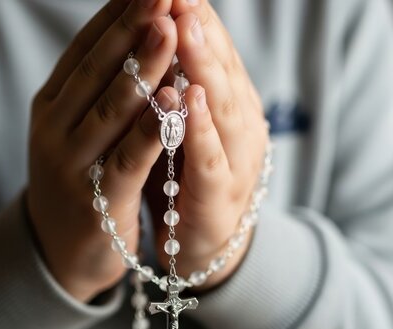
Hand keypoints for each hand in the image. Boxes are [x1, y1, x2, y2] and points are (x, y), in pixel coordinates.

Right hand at [27, 0, 178, 301]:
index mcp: (51, 103)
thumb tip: (134, 29)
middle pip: (98, 68)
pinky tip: (175, 101)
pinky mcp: (97, 197)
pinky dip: (152, 127)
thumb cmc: (80, 178)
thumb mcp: (77, 128)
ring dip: (143, 66)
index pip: (86, 47)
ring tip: (169, 29)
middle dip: (132, 25)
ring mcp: (71, 162)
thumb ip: (99, 86)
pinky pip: (129, 157)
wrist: (60, 250)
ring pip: (112, 107)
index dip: (118, 12)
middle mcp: (54, 127)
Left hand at [147, 0, 268, 289]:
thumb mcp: (179, 118)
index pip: (211, 45)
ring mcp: (235, 158)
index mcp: (226, 98)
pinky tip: (189, 100)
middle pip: (219, 65)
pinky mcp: (219, 195)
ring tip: (184, 26)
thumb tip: (154, 23)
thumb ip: (174, 76)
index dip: (193, 10)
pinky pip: (209, 158)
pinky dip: (200, 129)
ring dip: (202, 64)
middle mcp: (238, 121)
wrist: (198, 242)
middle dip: (198, 24)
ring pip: (220, 105)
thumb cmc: (181, 173)